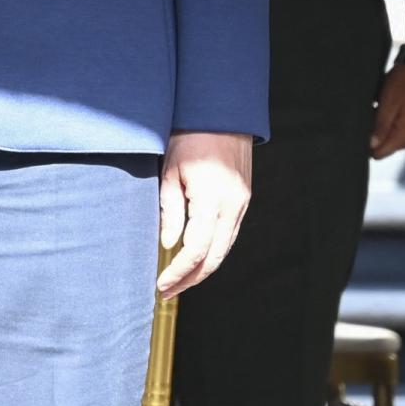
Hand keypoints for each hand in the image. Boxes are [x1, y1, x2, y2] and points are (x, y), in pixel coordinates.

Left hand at [157, 130, 252, 296]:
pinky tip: (197, 258)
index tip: (161, 284)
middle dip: (190, 279)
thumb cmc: (189, 138)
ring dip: (203, 270)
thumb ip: (171, 211)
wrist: (221, 114)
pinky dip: (214, 251)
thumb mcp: (170, 172)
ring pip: (224, 249)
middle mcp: (231, 206)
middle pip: (213, 258)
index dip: (178, 272)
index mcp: (211, 200)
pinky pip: (230, 235)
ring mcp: (241, 204)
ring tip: (180, 281)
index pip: (194, 250)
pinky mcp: (243, 199)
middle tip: (167, 292)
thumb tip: (169, 244)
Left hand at [368, 65, 404, 158]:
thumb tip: (371, 145)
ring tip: (388, 107)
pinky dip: (394, 122)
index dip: (368, 141)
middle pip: (385, 146)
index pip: (379, 153)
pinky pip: (400, 132)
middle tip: (378, 110)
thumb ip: (380, 127)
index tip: (367, 125)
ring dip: (385, 126)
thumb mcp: (388, 102)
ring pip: (391, 138)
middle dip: (377, 131)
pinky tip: (395, 108)